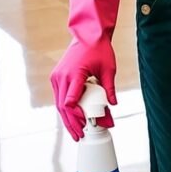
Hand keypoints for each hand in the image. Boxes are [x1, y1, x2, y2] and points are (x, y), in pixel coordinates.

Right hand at [49, 0, 120, 140]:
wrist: (87, 35)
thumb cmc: (99, 50)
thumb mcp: (108, 69)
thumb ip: (109, 87)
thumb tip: (113, 104)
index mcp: (75, 74)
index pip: (70, 100)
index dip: (76, 115)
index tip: (83, 124)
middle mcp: (62, 77)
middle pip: (64, 107)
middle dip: (72, 123)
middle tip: (79, 136)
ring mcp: (57, 78)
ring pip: (60, 104)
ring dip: (67, 119)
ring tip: (76, 133)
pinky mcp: (57, 79)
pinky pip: (60, 98)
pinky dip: (66, 110)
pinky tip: (72, 120)